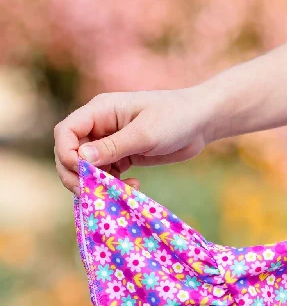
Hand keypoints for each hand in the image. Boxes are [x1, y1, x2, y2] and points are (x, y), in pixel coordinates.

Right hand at [54, 86, 213, 194]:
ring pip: (88, 167)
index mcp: (99, 111)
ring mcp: (111, 142)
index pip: (66, 133)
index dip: (66, 154)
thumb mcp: (145, 133)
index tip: (83, 172)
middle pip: (71, 153)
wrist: (201, 123)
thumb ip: (113, 147)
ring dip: (97, 182)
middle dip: (77, 175)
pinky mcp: (124, 156)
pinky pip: (107, 173)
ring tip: (119, 192)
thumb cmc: (175, 119)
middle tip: (94, 193)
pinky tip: (133, 187)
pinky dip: (113, 183)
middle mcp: (100, 126)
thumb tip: (81, 159)